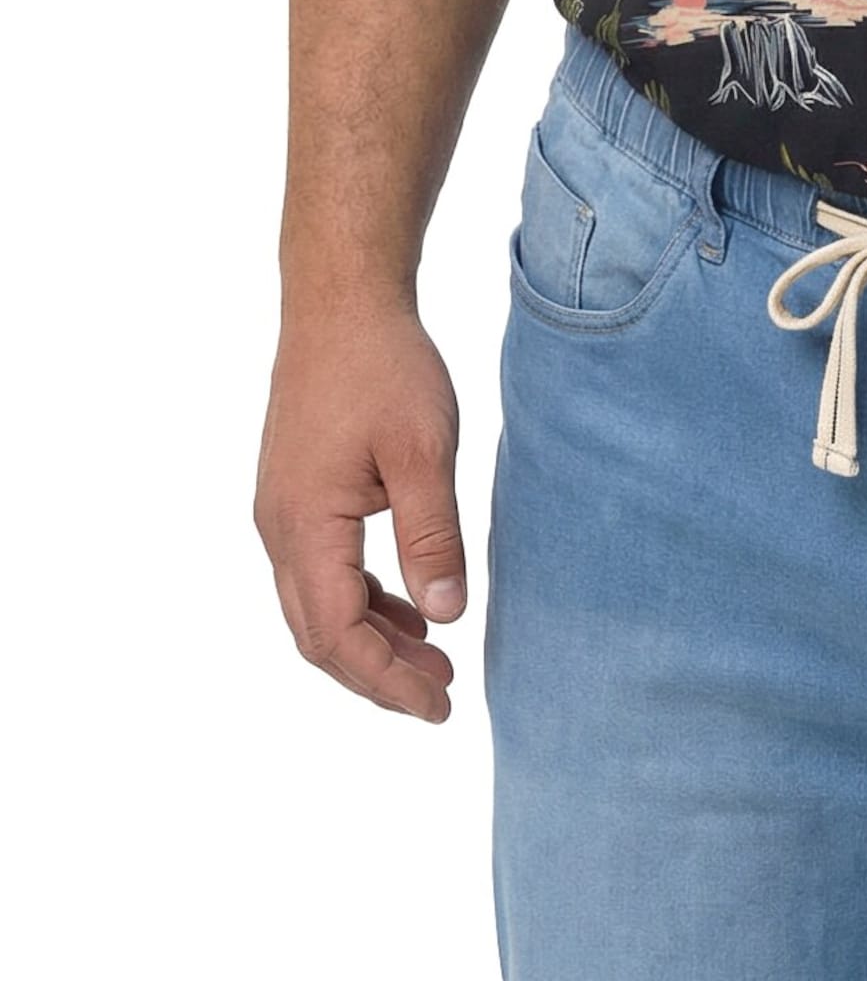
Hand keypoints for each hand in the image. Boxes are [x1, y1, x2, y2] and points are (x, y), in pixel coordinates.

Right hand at [254, 296, 466, 721]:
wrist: (341, 302)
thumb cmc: (383, 366)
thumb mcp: (423, 450)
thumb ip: (432, 537)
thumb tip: (446, 618)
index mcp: (305, 526)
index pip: (337, 635)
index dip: (386, 681)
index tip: (439, 705)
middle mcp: (279, 529)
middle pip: (319, 634)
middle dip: (378, 675)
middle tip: (442, 697)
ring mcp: (282, 512)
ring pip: (317, 605)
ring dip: (371, 640)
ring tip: (433, 661)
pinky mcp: (296, 494)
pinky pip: (321, 571)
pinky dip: (362, 600)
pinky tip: (408, 607)